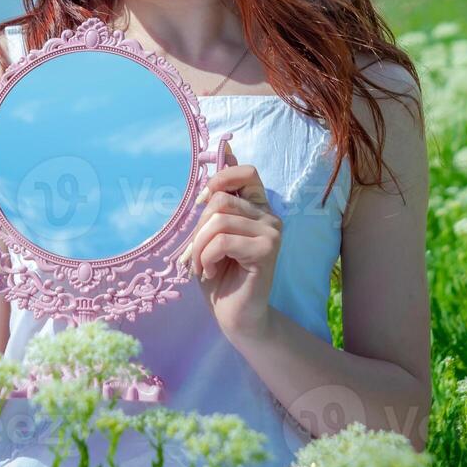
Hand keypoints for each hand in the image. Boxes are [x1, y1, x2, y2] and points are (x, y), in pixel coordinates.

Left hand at [176, 142, 280, 343]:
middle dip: (198, 228)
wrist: (234, 315)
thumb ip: (217, 200)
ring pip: (218, 220)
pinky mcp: (267, 250)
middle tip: (195, 254)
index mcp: (258, 207)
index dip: (220, 180)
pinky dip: (205, 257)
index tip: (202, 202)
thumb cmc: (220, 274)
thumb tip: (226, 150)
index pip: (247, 172)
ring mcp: (272, 232)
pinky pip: (222, 240)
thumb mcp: (210, 233)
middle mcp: (270, 216)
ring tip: (201, 265)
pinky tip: (210, 271)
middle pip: (221, 200)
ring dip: (198, 247)